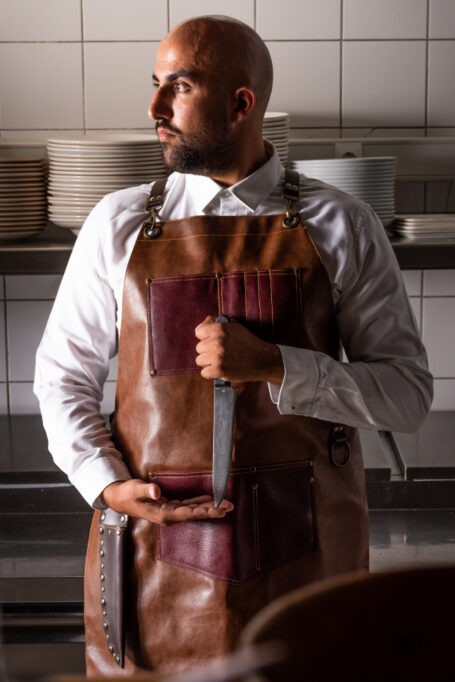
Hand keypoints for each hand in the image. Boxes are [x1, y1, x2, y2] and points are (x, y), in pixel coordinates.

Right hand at [102, 479, 233, 525]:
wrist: (119, 498)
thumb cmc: (127, 494)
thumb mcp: (134, 489)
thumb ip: (146, 490)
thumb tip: (157, 492)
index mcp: (162, 515)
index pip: (187, 513)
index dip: (204, 511)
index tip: (218, 509)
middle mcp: (168, 516)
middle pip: (194, 514)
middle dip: (212, 510)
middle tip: (230, 506)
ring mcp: (169, 512)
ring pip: (193, 510)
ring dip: (209, 507)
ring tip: (226, 504)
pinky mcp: (169, 507)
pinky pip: (188, 506)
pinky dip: (200, 503)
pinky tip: (210, 500)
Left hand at [195, 315, 283, 385]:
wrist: (263, 359)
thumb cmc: (247, 342)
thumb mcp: (234, 326)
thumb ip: (215, 323)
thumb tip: (198, 329)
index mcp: (220, 328)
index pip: (199, 333)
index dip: (207, 338)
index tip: (215, 342)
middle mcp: (217, 341)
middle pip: (199, 348)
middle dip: (208, 351)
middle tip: (222, 353)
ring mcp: (218, 356)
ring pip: (200, 360)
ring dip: (209, 363)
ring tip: (222, 361)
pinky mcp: (219, 369)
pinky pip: (204, 372)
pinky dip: (211, 373)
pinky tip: (221, 370)